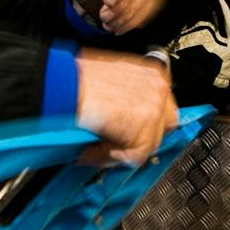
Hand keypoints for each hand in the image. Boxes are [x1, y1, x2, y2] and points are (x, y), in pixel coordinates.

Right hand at [74, 48, 175, 164]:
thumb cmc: (76, 78)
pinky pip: (135, 156)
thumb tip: (122, 115)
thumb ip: (125, 96)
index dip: (145, 121)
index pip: (162, 105)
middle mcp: (158, 88)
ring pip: (150, 143)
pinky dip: (113, 156)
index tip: (130, 129)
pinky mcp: (145, 132)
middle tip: (118, 139)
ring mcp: (155, 110)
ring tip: (99, 143)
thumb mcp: (110, 78)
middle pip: (165, 124)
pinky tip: (95, 146)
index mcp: (152, 72)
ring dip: (125, 148)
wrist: (65, 84)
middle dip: (143, 134)